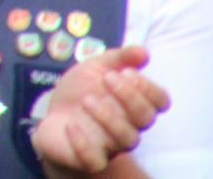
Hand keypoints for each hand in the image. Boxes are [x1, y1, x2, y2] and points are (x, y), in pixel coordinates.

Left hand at [32, 44, 170, 176]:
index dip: (149, 87)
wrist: (52, 116)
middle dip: (129, 96)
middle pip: (146, 118)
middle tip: (106, 79)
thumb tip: (144, 51)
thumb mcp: (95, 67)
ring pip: (127, 139)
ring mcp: (111, 144)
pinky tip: (72, 126)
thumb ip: (119, 58)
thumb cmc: (81, 91)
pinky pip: (96, 160)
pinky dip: (84, 144)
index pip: (160, 101)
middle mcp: (129, 126)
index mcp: (134, 104)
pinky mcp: (90, 158)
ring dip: (109, 117)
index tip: (126, 72)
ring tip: (87, 100)